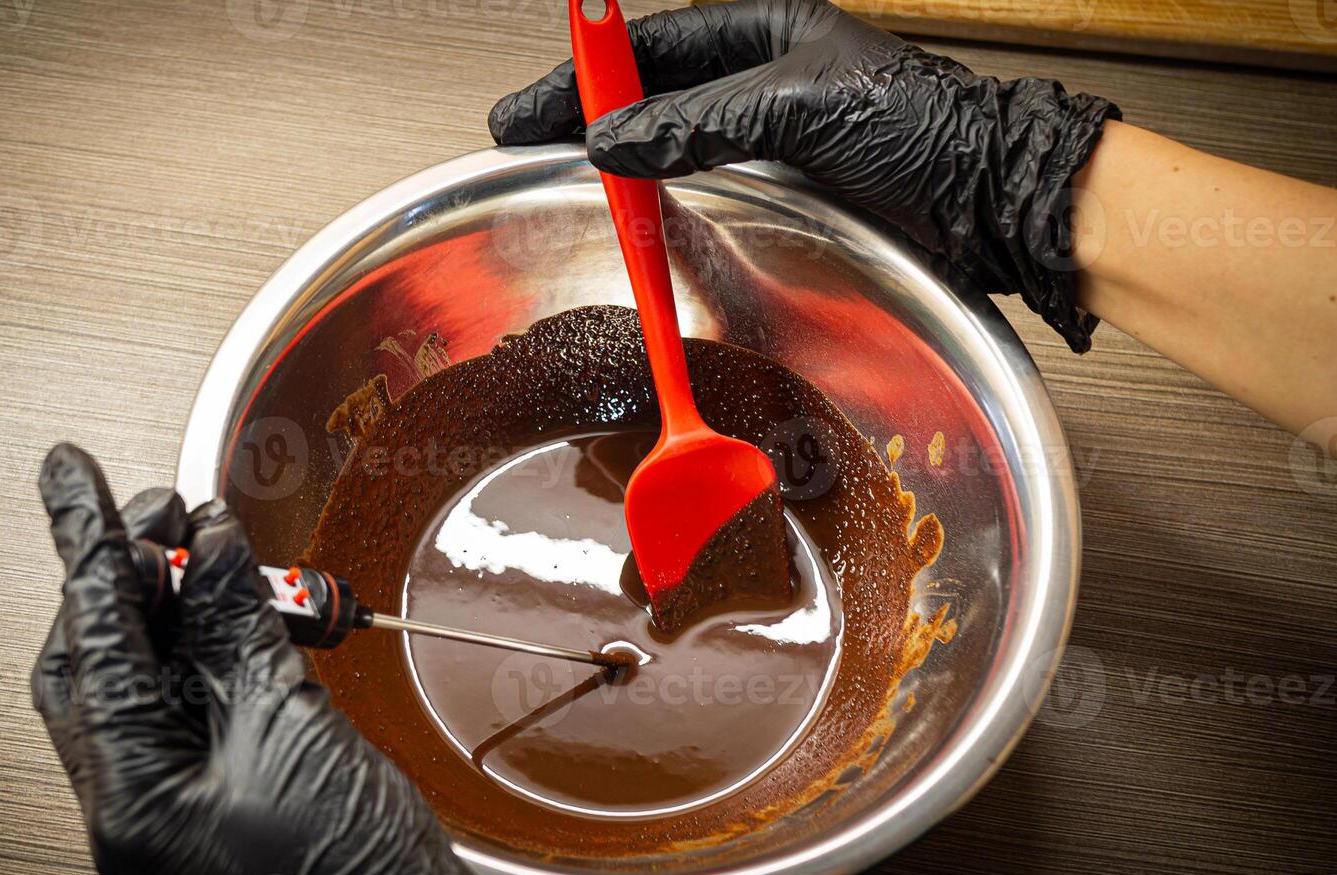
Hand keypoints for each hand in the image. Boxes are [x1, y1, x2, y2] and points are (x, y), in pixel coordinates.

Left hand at [33, 444, 540, 874]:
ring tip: (210, 538)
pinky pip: (200, 693)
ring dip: (179, 600)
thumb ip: (237, 626)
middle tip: (160, 503)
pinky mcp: (223, 783)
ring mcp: (178, 793)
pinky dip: (219, 637)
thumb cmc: (349, 873)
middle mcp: (138, 797)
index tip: (71, 477)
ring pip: (151, 671)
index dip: (89, 548)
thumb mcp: (288, 724)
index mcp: (130, 795)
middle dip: (126, 572)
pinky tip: (247, 598)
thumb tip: (210, 544)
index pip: (93, 642)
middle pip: (102, 658)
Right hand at [488, 0, 1119, 351]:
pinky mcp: (789, 189)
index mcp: (773, 31)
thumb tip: (618, 138)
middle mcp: (769, 79)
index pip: (657, 45)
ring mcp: (776, 137)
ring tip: (565, 168)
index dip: (593, 70)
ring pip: (675, 141)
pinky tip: (634, 202)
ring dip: (622, 156)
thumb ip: (697, 122)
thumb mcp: (796, 108)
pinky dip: (662, 194)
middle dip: (592, 112)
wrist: (986, 201)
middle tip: (529, 134)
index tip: (539, 98)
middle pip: (656, 91)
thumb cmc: (925, 129)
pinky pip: (707, 185)